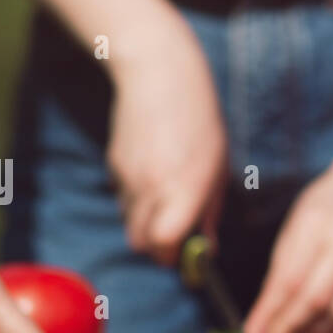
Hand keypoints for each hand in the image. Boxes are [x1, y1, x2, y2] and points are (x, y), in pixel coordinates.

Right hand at [107, 24, 226, 266]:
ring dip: (146, 225)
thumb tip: (207, 247)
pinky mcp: (114, 166)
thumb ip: (210, 212)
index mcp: (183, 190)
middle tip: (176, 237)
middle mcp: (152, 188)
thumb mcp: (218, 168)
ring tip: (166, 202)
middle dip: (158, 248)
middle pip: (141, 244)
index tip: (186, 253)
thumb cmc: (200, 121)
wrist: (159, 75)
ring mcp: (129, 178)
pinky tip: (152, 175)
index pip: (164, 244)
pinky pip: (123, 199)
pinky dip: (136, 202)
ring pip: (130, 224)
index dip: (173, 256)